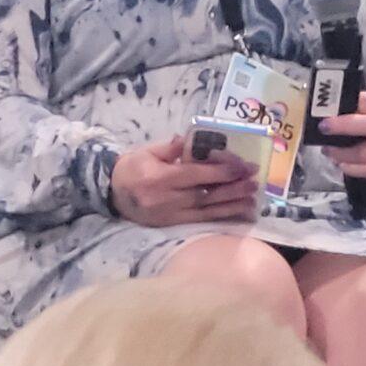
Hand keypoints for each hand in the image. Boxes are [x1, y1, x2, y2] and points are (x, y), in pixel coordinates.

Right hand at [110, 135, 258, 225]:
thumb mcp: (148, 151)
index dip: (220, 171)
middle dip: (232, 189)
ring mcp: (170, 216)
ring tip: (253, 200)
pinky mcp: (172, 226)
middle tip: (254, 182)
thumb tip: (194, 140)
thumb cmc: (132, 168)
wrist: (111, 193)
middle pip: (205, 195)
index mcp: (159, 178)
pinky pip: (201, 222)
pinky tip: (238, 215)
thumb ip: (172, 147)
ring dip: (232, 206)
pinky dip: (221, 218)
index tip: (242, 166)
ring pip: (206, 212)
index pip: (195, 175)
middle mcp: (167, 200)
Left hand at [317, 92, 365, 189]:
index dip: (345, 104)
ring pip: (361, 153)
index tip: (326, 109)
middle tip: (323, 127)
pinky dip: (349, 168)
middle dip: (342, 126)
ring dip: (340, 153)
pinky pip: (365, 171)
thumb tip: (328, 114)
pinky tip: (341, 164)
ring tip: (327, 150)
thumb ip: (356, 112)